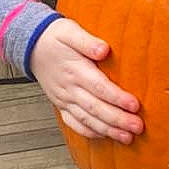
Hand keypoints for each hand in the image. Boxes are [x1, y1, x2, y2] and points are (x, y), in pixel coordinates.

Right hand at [30, 18, 143, 144]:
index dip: (118, 98)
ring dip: (108, 130)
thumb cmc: (54, 38)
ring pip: (87, 120)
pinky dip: (90, 132)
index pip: (99, 87)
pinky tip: (105, 136)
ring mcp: (64, 99)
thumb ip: (87, 41)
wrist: (31, 46)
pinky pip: (75, 123)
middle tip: (137, 127)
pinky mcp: (61, 105)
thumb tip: (104, 49)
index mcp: (75, 70)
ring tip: (127, 138)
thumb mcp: (70, 31)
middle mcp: (69, 88)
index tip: (135, 105)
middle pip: (96, 108)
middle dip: (118, 120)